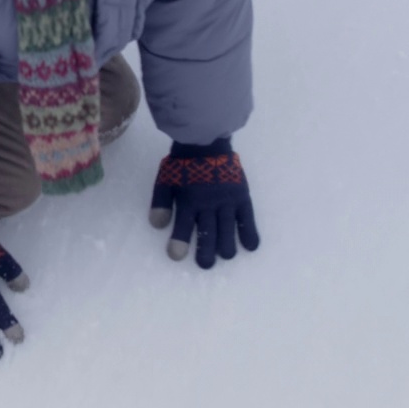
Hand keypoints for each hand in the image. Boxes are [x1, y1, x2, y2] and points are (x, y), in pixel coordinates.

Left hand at [149, 138, 259, 268]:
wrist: (206, 144)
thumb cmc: (182, 166)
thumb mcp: (164, 182)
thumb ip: (161, 203)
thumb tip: (157, 225)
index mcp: (189, 201)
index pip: (184, 226)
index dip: (180, 242)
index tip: (176, 256)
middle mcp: (209, 204)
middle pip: (209, 233)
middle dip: (207, 252)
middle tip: (205, 265)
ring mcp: (227, 201)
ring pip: (228, 229)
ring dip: (227, 246)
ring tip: (226, 256)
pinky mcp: (241, 197)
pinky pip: (247, 218)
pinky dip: (249, 233)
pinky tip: (250, 246)